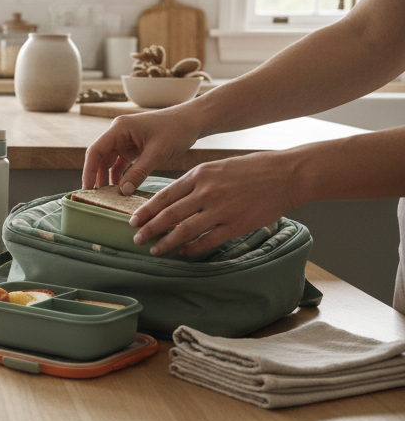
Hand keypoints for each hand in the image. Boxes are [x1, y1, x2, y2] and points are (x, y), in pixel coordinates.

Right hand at [82, 110, 202, 193]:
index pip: (95, 150)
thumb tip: (123, 191)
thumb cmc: (176, 130)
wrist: (193, 121)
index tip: (88, 188)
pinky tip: (120, 188)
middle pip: (99, 157)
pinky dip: (119, 175)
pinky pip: (120, 163)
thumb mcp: (157, 153)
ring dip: (107, 177)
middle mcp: (118, 133)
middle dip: (96, 176)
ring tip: (107, 195)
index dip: (89, 170)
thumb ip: (138, 172)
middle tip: (96, 196)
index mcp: (119, 128)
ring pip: (108, 161)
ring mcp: (125, 140)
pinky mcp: (133, 147)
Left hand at [129, 150, 300, 256]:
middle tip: (136, 238)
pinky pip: (208, 240)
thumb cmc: (251, 169)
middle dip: (149, 228)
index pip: (164, 195)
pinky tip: (184, 253)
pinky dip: (193, 248)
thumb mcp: (217, 167)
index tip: (133, 220)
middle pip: (169, 214)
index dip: (146, 210)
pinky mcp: (236, 224)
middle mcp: (206, 192)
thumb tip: (173, 201)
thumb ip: (195, 183)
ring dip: (166, 242)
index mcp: (199, 175)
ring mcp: (221, 209)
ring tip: (154, 249)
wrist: (286, 174)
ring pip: (185, 229)